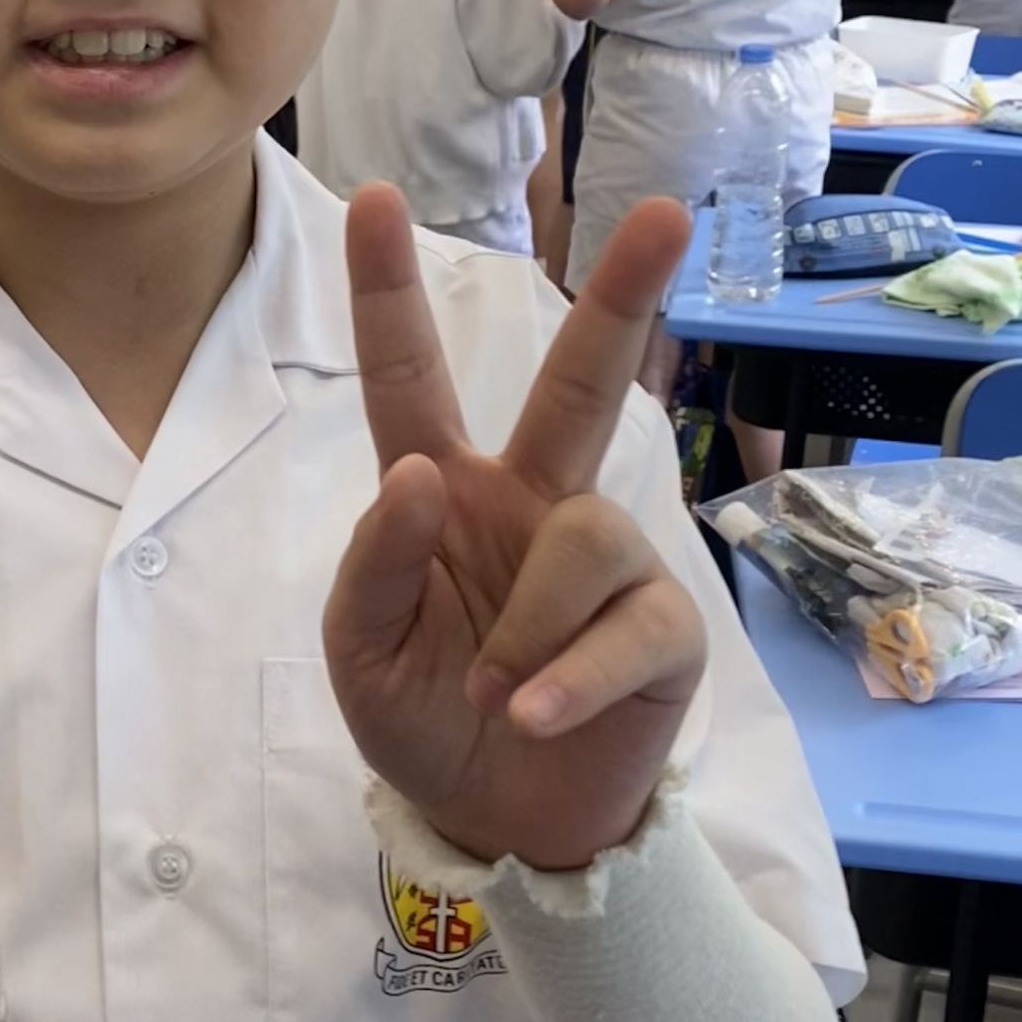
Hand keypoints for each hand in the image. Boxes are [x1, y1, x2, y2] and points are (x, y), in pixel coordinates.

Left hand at [323, 186, 705, 873]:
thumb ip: (374, 561)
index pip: (411, 378)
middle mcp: (533, 503)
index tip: (373, 198)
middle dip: (623, 295)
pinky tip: (534, 711)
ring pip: (584, 534)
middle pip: (582, 381)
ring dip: (526, 625)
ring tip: (492, 690)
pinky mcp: (663, 627)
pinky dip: (570, 674)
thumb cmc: (423, 716)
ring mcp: (607, 559)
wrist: (498, 824)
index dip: (389, 292)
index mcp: (446, 492)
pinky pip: (628, 623)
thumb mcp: (359, 651)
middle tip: (662, 211)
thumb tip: (419, 473)